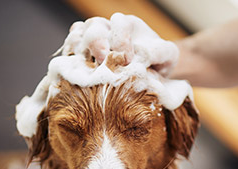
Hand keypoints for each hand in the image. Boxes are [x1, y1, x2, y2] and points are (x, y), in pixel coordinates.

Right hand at [62, 13, 178, 75]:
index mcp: (129, 25)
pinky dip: (70, 57)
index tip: (128, 61)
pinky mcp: (82, 54)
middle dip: (97, 44)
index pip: (119, 23)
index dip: (121, 41)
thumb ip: (158, 52)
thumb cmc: (159, 64)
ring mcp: (92, 40)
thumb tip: (139, 56)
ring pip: (78, 35)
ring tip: (89, 68)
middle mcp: (108, 28)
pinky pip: (69, 48)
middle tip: (104, 62)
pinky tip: (78, 69)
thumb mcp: (167, 56)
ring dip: (80, 51)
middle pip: (93, 26)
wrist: (150, 75)